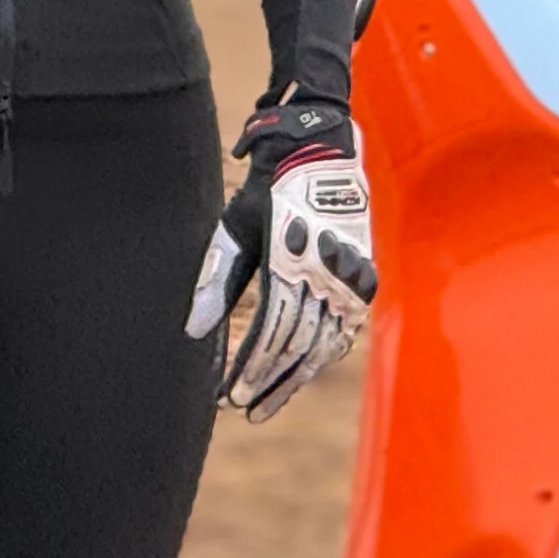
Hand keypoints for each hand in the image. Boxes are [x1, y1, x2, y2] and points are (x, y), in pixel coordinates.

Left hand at [185, 99, 376, 421]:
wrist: (320, 152)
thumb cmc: (266, 191)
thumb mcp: (234, 227)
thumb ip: (216, 280)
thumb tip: (193, 332)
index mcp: (289, 256)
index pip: (270, 329)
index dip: (249, 367)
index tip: (227, 395)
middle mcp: (325, 269)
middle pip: (296, 343)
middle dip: (266, 379)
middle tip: (241, 405)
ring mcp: (350, 275)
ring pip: (322, 344)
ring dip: (292, 378)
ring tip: (264, 403)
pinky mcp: (365, 277)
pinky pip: (343, 331)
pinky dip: (321, 356)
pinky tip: (299, 375)